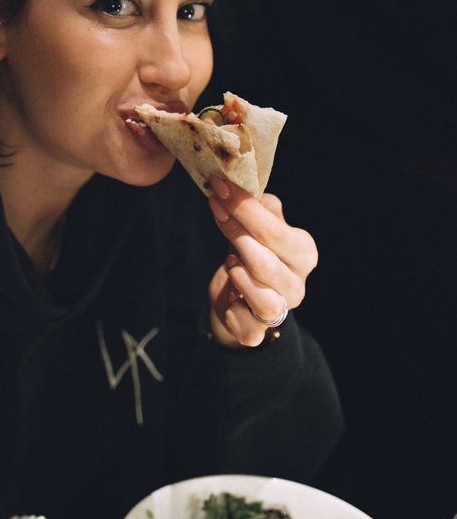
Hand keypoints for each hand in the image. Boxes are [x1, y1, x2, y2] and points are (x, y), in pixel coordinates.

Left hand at [207, 175, 316, 347]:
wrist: (239, 295)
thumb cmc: (250, 253)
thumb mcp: (258, 227)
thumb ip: (260, 208)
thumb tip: (246, 186)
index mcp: (303, 253)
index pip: (273, 230)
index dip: (243, 207)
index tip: (217, 187)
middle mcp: (297, 285)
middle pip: (264, 262)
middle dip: (235, 233)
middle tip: (216, 211)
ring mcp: (281, 311)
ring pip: (264, 300)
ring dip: (239, 277)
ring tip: (230, 262)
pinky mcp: (258, 332)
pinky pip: (248, 328)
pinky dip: (233, 312)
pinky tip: (230, 296)